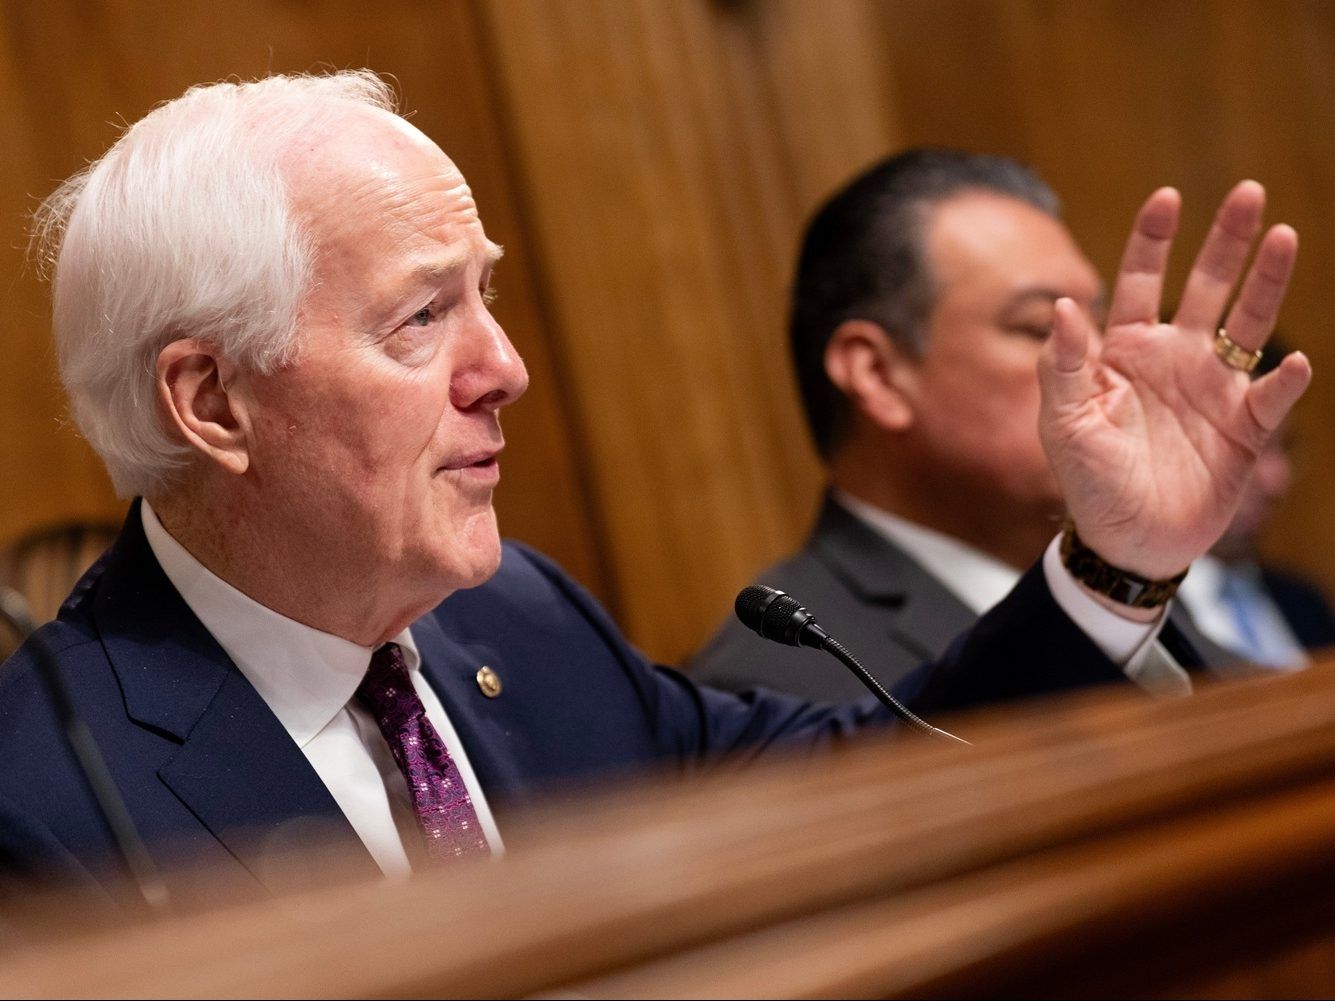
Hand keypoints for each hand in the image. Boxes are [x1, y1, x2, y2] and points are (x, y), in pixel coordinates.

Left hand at [1038, 180, 1311, 579]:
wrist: (1125, 540)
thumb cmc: (1088, 480)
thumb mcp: (1062, 423)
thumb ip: (1062, 366)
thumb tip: (1064, 305)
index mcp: (1125, 352)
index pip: (1138, 282)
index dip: (1152, 241)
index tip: (1168, 198)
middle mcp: (1174, 358)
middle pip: (1205, 287)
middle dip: (1226, 241)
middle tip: (1249, 193)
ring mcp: (1212, 389)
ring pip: (1247, 323)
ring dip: (1266, 283)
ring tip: (1285, 237)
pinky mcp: (1244, 429)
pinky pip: (1271, 397)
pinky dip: (1285, 380)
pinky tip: (1292, 360)